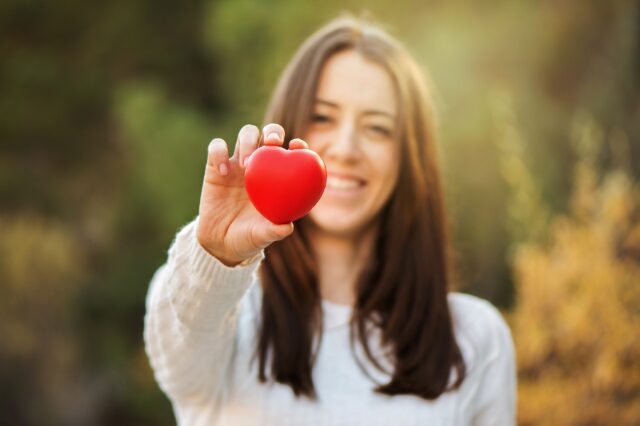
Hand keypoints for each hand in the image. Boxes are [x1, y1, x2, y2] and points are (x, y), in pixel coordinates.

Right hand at [196, 123, 308, 265]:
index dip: (298, 145)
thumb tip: (288, 227)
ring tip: (246, 163)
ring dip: (248, 141)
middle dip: (273, 132)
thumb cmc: (249, 237)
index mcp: (278, 177)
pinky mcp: (215, 166)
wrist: (221, 243)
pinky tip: (223, 172)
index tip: (298, 147)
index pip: (291, 153)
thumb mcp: (262, 236)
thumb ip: (274, 231)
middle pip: (269, 134)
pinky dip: (219, 153)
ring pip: (246, 134)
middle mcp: (260, 165)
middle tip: (272, 143)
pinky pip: (216, 148)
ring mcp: (237, 163)